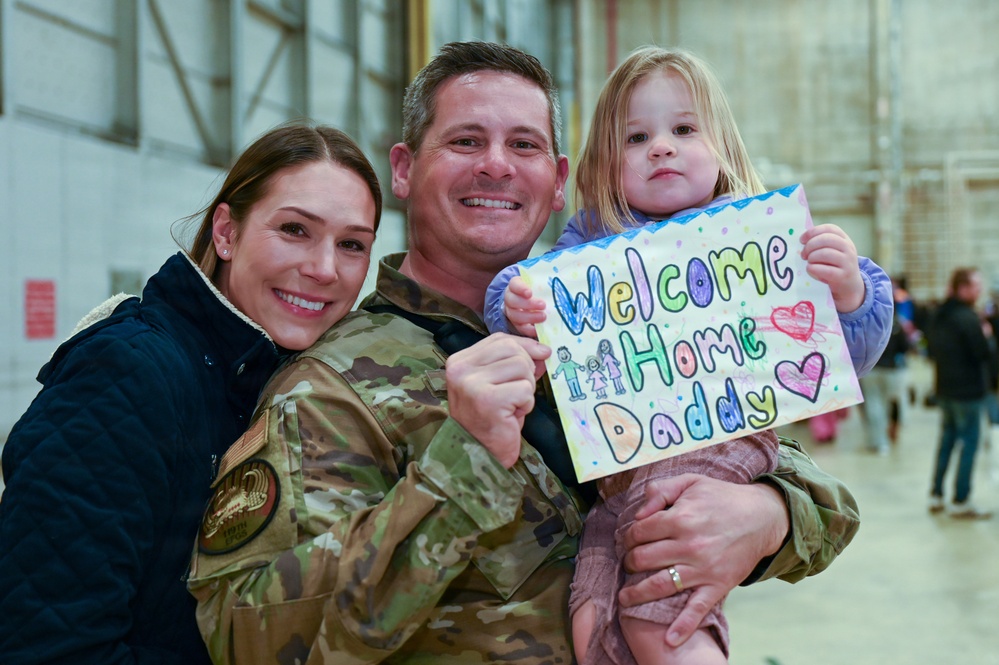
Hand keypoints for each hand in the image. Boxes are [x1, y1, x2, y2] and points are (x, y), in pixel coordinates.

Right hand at [445, 334, 550, 467]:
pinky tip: (513, 415)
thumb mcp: (499, 383)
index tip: (540, 354)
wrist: (480, 454)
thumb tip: (543, 350)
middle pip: (512, 349)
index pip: (499, 339)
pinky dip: (526, 404)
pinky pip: (525, 389)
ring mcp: (472, 383)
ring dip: (526, 389)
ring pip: (521, 367)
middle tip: (519, 392)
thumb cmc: (491, 419)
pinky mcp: (488, 399)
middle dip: (527, 369)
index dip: (524, 345)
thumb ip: (514, 362)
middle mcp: (460, 369)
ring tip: (513, 405)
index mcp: (459, 361)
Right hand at [504, 276, 546, 337]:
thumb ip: (545, 283)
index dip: (521, 289)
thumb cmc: (537, 290)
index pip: (514, 285)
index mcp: (515, 285)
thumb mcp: (540, 283)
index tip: (530, 293)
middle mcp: (511, 298)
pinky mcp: (517, 324)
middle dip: (528, 304)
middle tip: (543, 305)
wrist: (530, 302)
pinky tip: (538, 330)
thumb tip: (559, 281)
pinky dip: (529, 330)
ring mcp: (512, 312)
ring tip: (543, 317)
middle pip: (513, 301)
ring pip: (515, 315)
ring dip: (530, 317)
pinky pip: (520, 328)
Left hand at [618, 474, 788, 646]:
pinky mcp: (718, 585)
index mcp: (680, 518)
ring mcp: (703, 568)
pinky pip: (697, 609)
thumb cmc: (723, 498)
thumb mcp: (690, 482)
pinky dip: (683, 626)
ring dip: (637, 594)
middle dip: (629, 562)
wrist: (763, 517)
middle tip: (628, 564)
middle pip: (643, 559)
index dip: (628, 537)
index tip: (628, 541)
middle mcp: (689, 545)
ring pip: (660, 585)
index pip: (639, 532)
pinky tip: (669, 640)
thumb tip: (638, 513)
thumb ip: (660, 490)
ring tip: (625, 598)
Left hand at [800, 224, 864, 312]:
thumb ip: (820, 245)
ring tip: (808, 263)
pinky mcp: (843, 276)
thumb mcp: (832, 252)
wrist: (850, 288)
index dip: (813, 232)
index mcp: (845, 240)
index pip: (830, 228)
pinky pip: (825, 270)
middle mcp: (848, 249)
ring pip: (825, 253)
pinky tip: (810, 270)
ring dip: (812, 257)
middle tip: (803, 255)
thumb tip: (801, 240)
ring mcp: (848, 262)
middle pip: (826, 239)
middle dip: (810, 245)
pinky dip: (814, 269)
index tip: (802, 240)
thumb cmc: (835, 267)